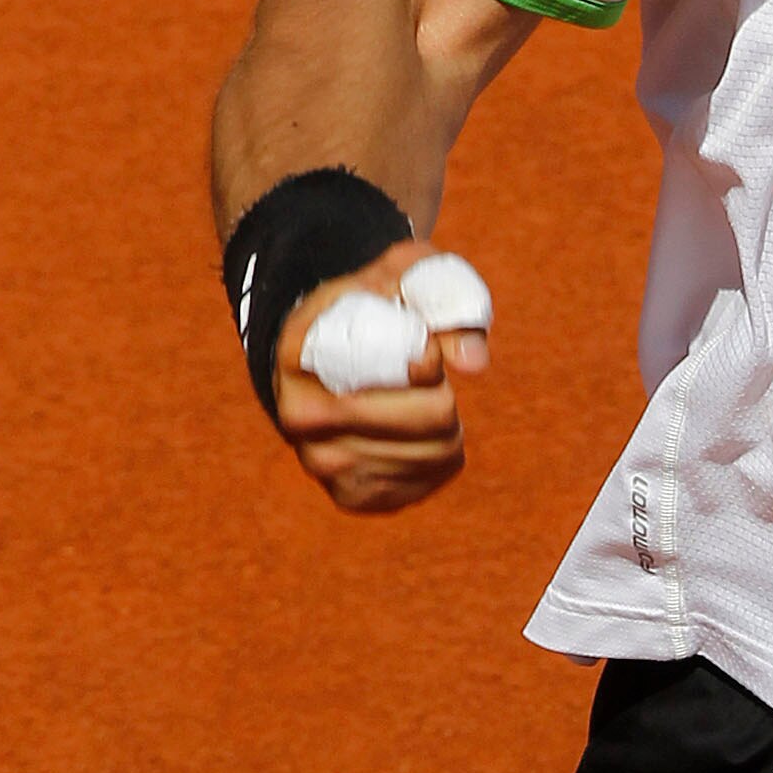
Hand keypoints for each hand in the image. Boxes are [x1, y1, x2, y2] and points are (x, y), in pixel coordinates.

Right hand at [272, 240, 490, 516]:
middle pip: (429, 417)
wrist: (329, 355)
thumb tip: (473, 364)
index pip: (386, 369)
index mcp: (300, 351)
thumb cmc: (374, 306)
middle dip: (445, 393)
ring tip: (422, 403)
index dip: (427, 363)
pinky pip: (426, 482)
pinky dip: (438, 458)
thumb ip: (444, 297)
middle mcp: (299, 415)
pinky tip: (416, 436)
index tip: (426, 354)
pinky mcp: (349, 495)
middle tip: (429, 380)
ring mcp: (320, 462)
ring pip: (436, 454)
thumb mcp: (405, 277)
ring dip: (447, 426)